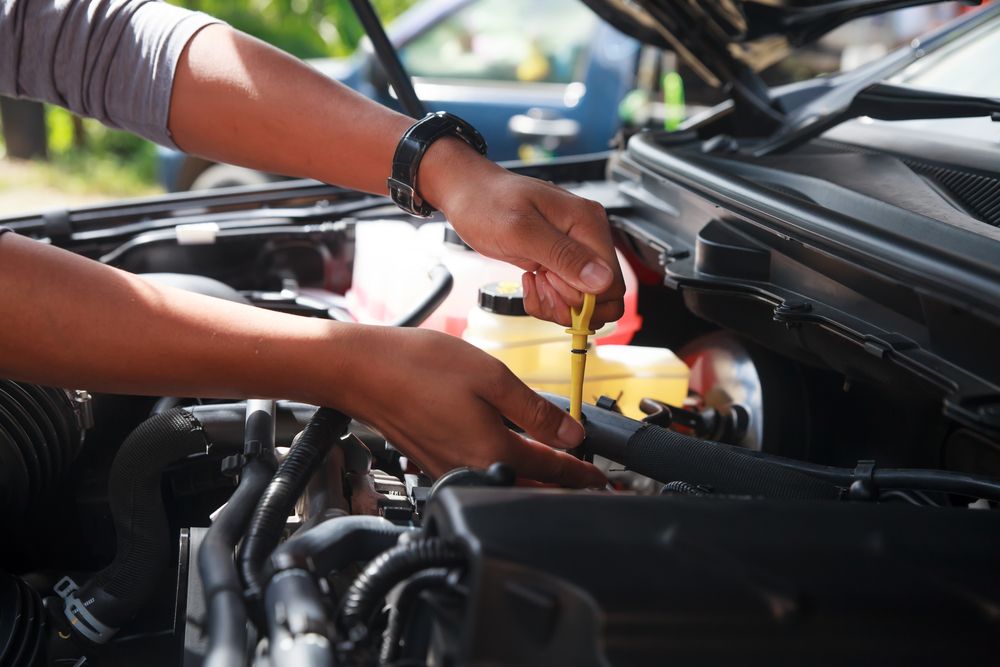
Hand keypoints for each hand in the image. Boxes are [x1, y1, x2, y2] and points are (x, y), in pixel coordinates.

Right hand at [327, 325, 605, 487]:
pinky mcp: (433, 463)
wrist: (362, 370)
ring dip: (535, 485)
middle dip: (562, 490)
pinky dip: (505, 474)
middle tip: (588, 486)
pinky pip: (481, 476)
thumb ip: (534, 410)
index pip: (551, 472)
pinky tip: (511, 458)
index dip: (582, 475)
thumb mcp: (490, 377)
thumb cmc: (417, 367)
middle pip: (530, 492)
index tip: (601, 480)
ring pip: (505, 487)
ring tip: (558, 476)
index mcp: (492, 452)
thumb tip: (571, 433)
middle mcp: (471, 470)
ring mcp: (449, 471)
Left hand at [419, 139, 624, 326]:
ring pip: (585, 301)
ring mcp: (575, 250)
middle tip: (539, 286)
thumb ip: (563, 256)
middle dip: (569, 304)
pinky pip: (567, 296)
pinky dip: (548, 299)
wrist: (467, 193)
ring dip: (556, 304)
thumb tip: (602, 281)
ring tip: (532, 283)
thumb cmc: (487, 203)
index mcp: (588, 223)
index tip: (551, 287)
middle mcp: (589, 236)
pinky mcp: (561, 261)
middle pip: (602, 296)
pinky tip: (530, 281)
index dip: (584, 298)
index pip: (612, 281)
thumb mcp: (520, 231)